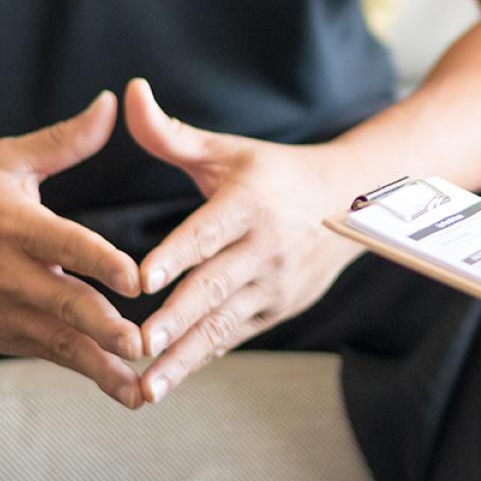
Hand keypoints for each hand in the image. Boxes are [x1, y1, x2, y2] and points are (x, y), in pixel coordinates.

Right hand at [0, 92, 144, 407]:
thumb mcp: (7, 162)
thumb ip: (65, 140)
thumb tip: (111, 102)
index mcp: (14, 225)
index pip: (63, 243)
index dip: (99, 260)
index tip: (136, 278)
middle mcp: (8, 274)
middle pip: (62, 302)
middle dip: (103, 326)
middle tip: (142, 342)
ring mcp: (2, 312)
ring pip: (58, 342)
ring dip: (100, 365)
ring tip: (141, 387)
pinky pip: (47, 355)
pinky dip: (83, 371)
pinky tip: (122, 387)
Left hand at [124, 79, 362, 402]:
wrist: (350, 203)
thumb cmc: (272, 173)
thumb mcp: (227, 151)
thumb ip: (170, 133)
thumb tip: (129, 93)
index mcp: (250, 203)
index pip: (207, 232)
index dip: (175, 255)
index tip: (141, 279)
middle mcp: (266, 247)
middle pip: (213, 288)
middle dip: (175, 321)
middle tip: (136, 346)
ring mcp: (275, 283)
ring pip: (222, 325)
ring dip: (183, 357)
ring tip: (145, 386)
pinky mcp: (278, 308)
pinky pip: (233, 336)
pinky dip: (201, 359)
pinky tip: (167, 381)